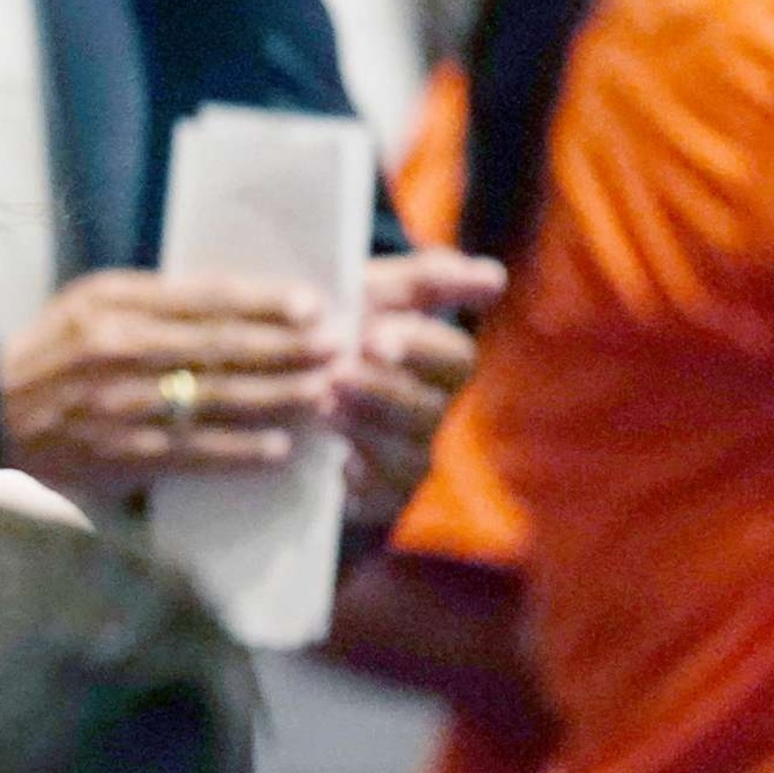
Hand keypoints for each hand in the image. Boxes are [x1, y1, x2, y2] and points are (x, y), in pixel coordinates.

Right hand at [0, 271, 341, 508]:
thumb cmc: (53, 352)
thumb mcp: (92, 304)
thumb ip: (158, 299)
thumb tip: (239, 300)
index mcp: (114, 303)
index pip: (205, 297)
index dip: (265, 301)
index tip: (314, 304)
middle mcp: (118, 349)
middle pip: (221, 346)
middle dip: (288, 347)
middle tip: (339, 347)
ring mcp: (120, 405)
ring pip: (216, 399)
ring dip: (279, 397)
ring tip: (325, 393)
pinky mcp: (121, 453)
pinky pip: (194, 451)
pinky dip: (241, 450)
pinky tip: (280, 447)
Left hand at [335, 250, 504, 522]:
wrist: (277, 384)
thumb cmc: (334, 327)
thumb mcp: (369, 293)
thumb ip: (424, 279)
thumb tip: (496, 277)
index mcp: (435, 362)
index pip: (454, 357)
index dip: (420, 348)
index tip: (373, 338)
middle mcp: (431, 410)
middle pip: (430, 409)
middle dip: (386, 389)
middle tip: (339, 373)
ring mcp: (411, 454)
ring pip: (411, 450)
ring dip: (368, 425)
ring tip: (324, 401)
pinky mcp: (384, 495)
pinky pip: (385, 494)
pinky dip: (361, 473)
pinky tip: (334, 454)